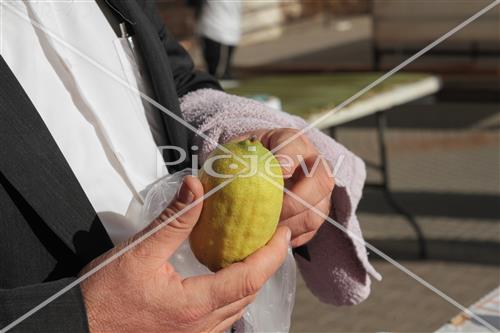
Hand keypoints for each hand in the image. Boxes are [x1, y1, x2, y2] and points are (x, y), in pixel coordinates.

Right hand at [80, 176, 289, 331]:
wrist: (79, 327)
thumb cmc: (104, 296)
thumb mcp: (140, 251)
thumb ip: (174, 220)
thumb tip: (195, 186)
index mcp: (195, 305)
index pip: (249, 278)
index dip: (272, 254)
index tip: (282, 232)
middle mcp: (202, 326)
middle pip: (249, 294)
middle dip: (266, 264)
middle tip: (272, 236)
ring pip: (238, 308)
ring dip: (251, 280)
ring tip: (255, 252)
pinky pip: (223, 316)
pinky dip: (233, 293)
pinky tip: (226, 276)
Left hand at [231, 128, 333, 246]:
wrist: (256, 169)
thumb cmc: (242, 160)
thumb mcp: (231, 154)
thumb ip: (221, 164)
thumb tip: (195, 183)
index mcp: (291, 141)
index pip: (296, 144)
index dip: (289, 158)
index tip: (279, 172)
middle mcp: (313, 163)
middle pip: (321, 180)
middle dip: (296, 200)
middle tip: (272, 212)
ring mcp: (318, 190)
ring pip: (317, 210)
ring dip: (292, 223)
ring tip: (266, 231)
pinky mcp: (316, 212)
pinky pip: (311, 230)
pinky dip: (291, 237)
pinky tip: (270, 239)